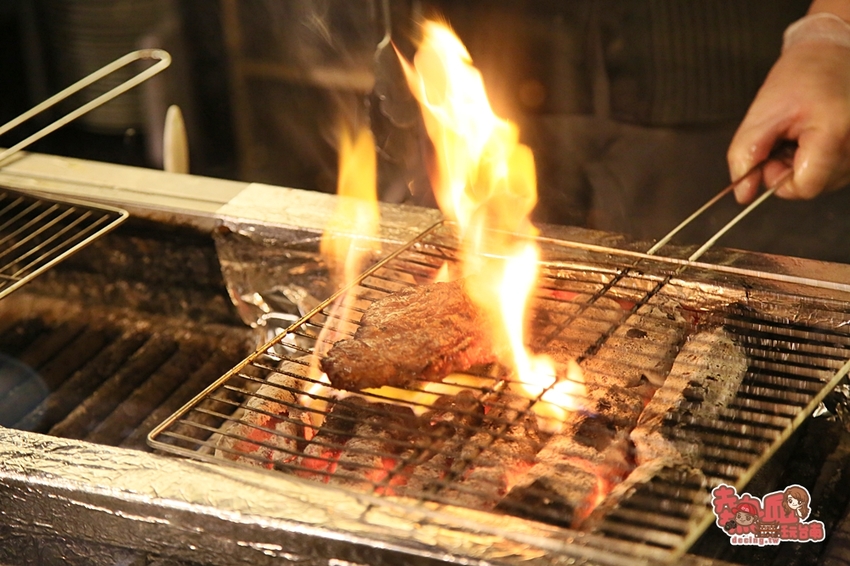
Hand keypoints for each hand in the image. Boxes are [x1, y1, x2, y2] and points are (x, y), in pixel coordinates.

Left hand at [728, 40, 849, 203]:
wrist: (835, 50)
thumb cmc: (802, 74)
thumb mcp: (761, 113)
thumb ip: (745, 156)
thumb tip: (743, 194)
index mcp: (834, 133)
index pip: (805, 187)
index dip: (779, 179)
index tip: (771, 156)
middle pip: (814, 186)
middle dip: (790, 170)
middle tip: (786, 137)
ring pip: (826, 181)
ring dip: (805, 164)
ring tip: (803, 133)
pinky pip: (837, 170)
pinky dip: (820, 160)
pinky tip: (816, 136)